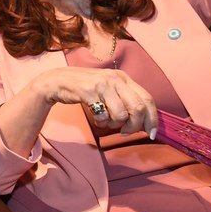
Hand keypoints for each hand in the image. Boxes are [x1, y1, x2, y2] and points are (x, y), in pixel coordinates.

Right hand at [34, 66, 157, 136]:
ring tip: (105, 122)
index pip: (147, 99)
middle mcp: (115, 78)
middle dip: (134, 126)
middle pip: (137, 108)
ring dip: (114, 125)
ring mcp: (102, 84)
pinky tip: (96, 117)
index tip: (152, 133)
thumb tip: (143, 121)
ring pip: (121, 114)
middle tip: (125, 132)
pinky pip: (103, 115)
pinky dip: (101, 122)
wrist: (58, 81)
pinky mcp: (89, 91)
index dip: (152, 119)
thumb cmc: (86, 88)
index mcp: (124, 77)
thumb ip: (125, 100)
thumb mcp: (109, 88)